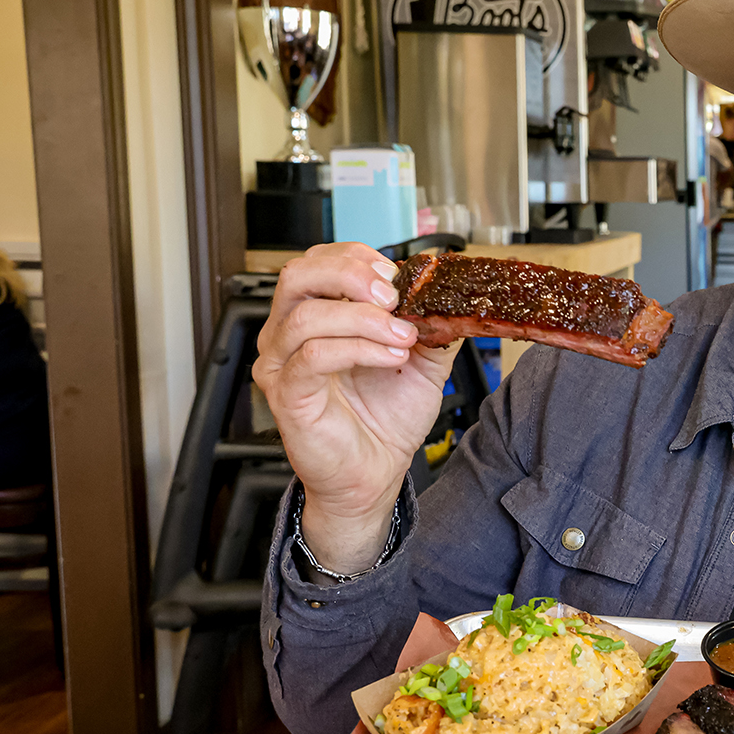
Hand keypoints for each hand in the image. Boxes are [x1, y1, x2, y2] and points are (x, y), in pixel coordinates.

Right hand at [252, 243, 457, 571]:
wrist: (375, 475)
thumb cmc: (385, 420)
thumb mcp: (423, 362)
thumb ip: (432, 326)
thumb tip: (451, 298)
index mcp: (316, 315)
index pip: (319, 261)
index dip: (357, 257)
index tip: (397, 274)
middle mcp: (289, 333)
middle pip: (300, 274)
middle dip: (350, 274)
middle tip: (393, 295)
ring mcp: (282, 363)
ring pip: (306, 315)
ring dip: (362, 317)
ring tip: (402, 335)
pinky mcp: (287, 393)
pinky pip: (313, 357)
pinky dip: (357, 349)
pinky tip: (390, 355)